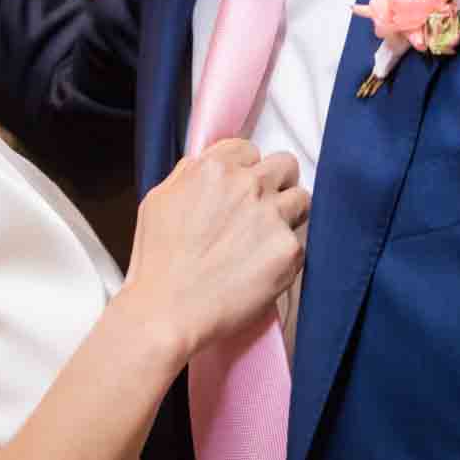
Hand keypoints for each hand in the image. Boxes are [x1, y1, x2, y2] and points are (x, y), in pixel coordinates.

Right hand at [120, 139, 308, 358]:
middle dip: (276, 183)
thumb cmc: (158, 261)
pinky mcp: (288, 250)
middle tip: (264, 208)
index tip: (241, 188)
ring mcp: (271, 216)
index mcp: (213, 168)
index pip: (249, 149)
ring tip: (268, 239)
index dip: (245, 170)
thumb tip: (209, 169)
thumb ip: (189, 175)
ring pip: (301, 200)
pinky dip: (285, 254)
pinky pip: (300, 243)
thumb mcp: (159, 199)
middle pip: (285, 165)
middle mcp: (247, 185)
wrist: (169, 310)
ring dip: (288, 214)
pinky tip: (262, 268)